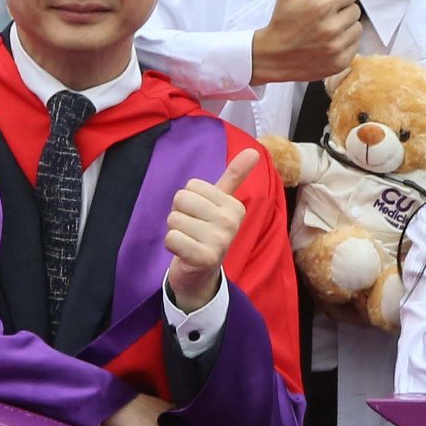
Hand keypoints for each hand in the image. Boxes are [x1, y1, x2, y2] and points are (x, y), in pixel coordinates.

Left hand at [164, 146, 257, 311]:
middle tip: (192, 230)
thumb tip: (254, 150)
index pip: (192, 186)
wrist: (201, 274)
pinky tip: (184, 253)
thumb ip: (234, 177)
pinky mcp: (204, 258)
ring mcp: (219, 241)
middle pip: (181, 199)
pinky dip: (171, 245)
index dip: (189, 201)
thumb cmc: (207, 233)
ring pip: (174, 219)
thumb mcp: (221, 204)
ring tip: (188, 241)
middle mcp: (231, 222)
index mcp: (235, 206)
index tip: (200, 217)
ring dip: (175, 231)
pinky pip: (171, 237)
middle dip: (179, 214)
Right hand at [250, 0, 363, 82]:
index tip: (330, 2)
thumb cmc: (281, 22)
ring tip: (329, 30)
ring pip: (358, 29)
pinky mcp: (338, 63)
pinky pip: (355, 47)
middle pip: (355, 11)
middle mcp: (331, 28)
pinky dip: (346, 45)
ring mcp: (336, 47)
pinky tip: (330, 44)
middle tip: (327, 17)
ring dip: (347, 28)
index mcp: (322, 7)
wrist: (272, 57)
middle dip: (343, 12)